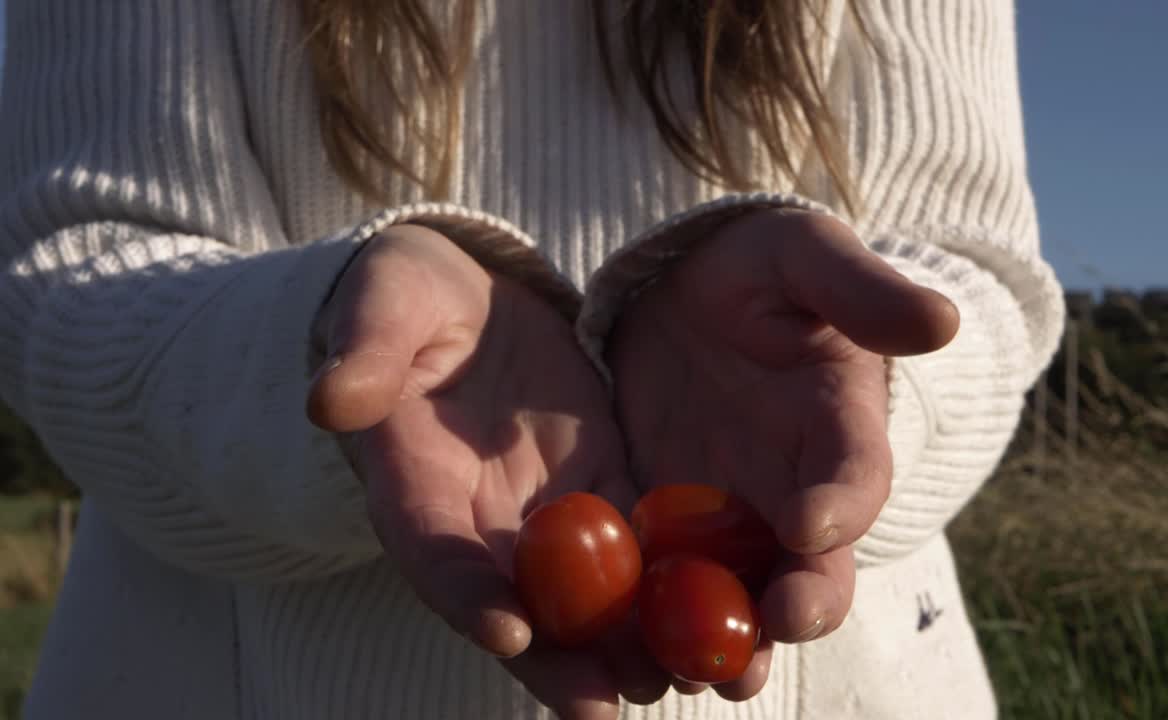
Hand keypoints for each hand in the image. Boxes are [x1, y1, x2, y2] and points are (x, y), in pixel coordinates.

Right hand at [306, 224, 662, 718]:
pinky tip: (722, 607)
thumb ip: (364, 353)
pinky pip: (639, 541)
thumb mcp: (381, 309)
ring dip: (625, 641)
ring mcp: (545, 513)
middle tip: (603, 707)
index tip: (508, 631)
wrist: (462, 300)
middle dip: (559, 659)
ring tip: (678, 679)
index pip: (434, 556)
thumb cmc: (405, 301)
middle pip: (517, 607)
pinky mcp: (602, 486)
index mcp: (414, 489)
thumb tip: (329, 399)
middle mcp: (480, 525)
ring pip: (586, 594)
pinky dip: (671, 579)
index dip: (466, 597)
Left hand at [606, 209, 959, 699]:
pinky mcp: (668, 526)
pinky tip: (625, 644)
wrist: (678, 289)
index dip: (841, 505)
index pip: (855, 477)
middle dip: (798, 605)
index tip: (809, 523)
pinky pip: (665, 582)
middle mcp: (795, 491)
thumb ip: (859, 288)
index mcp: (840, 429)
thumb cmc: (755, 266)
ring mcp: (731, 518)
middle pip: (812, 566)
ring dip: (729, 639)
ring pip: (743, 595)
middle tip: (769, 631)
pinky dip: (653, 618)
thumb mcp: (802, 255)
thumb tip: (942, 321)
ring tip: (703, 672)